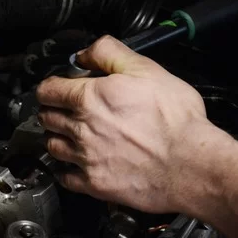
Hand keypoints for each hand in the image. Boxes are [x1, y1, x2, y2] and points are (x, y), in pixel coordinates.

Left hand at [36, 36, 225, 212]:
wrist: (191, 164)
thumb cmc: (175, 119)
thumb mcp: (146, 69)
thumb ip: (109, 53)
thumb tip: (86, 52)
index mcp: (88, 99)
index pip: (47, 91)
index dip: (51, 86)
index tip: (57, 88)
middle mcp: (80, 130)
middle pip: (46, 118)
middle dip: (51, 110)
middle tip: (63, 109)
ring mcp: (85, 159)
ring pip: (52, 147)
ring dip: (56, 138)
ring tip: (68, 134)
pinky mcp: (94, 184)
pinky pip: (65, 177)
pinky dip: (65, 170)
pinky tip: (75, 164)